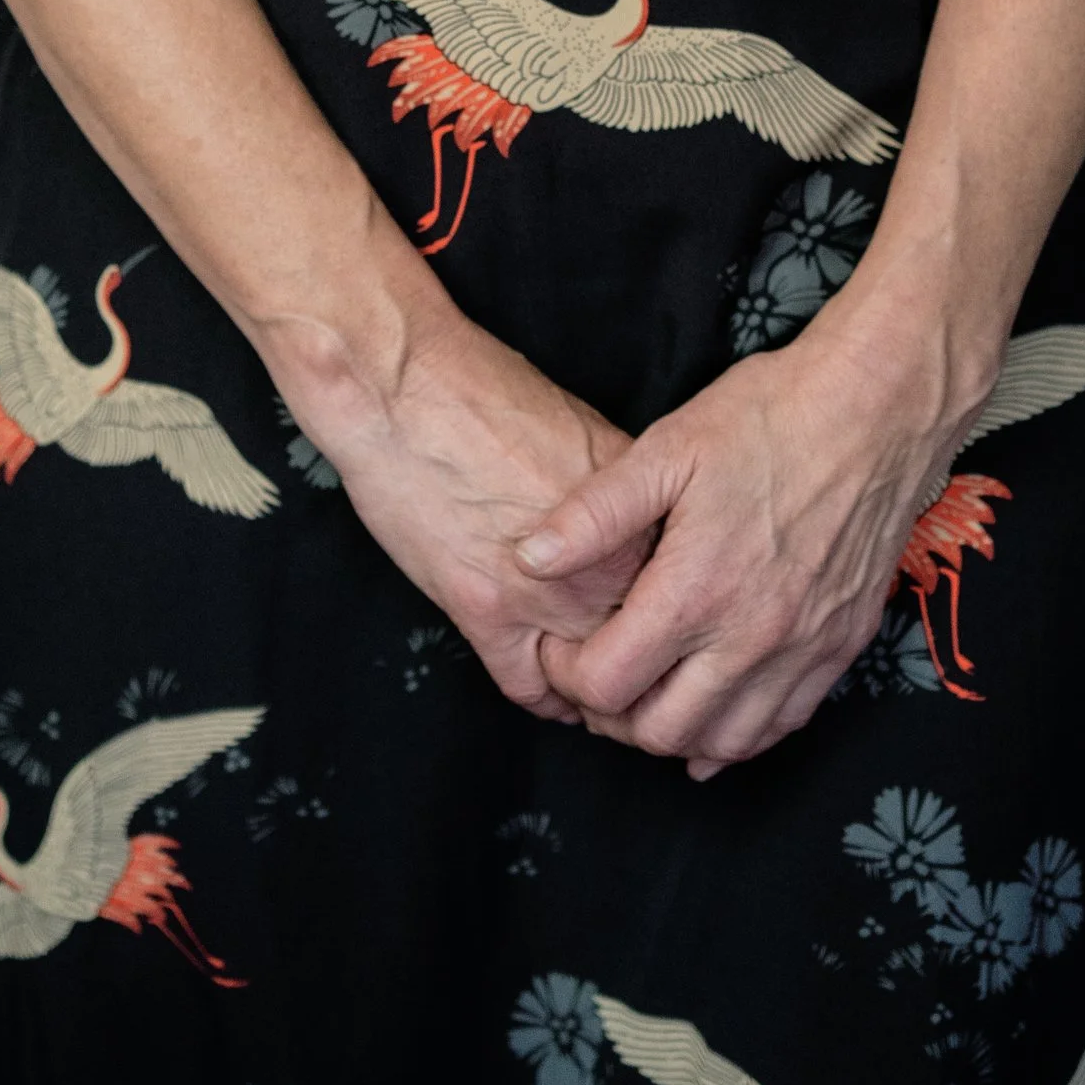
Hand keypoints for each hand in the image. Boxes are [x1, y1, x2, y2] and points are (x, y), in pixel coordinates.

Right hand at [305, 314, 655, 724]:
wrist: (406, 385)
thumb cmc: (486, 389)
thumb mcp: (583, 429)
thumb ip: (619, 493)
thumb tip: (637, 528)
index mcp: (634, 511)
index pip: (679, 591)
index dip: (674, 613)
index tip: (669, 623)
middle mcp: (604, 560)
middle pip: (646, 641)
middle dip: (645, 658)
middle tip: (643, 669)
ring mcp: (546, 593)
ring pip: (593, 676)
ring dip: (596, 686)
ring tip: (600, 688)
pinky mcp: (486, 613)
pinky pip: (531, 688)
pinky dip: (544, 698)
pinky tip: (551, 692)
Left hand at [524, 285, 985, 776]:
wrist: (876, 409)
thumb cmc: (768, 418)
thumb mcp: (668, 449)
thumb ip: (594, 514)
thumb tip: (528, 557)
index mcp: (695, 592)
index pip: (607, 684)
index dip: (568, 676)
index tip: (560, 648)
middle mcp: (749, 638)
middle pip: (660, 731)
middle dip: (613, 717)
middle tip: (597, 676)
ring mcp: (801, 650)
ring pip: (724, 743)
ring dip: (676, 734)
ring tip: (650, 695)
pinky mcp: (840, 647)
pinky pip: (783, 726)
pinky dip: (741, 735)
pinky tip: (717, 717)